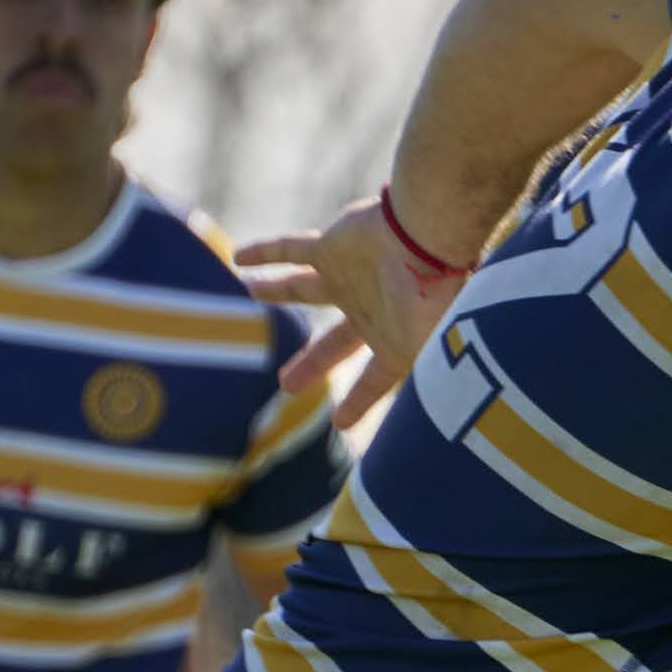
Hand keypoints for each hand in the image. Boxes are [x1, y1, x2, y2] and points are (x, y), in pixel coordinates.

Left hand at [236, 196, 460, 424]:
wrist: (426, 240)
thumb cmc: (432, 300)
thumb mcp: (431, 360)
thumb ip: (423, 392)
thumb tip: (425, 432)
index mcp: (396, 340)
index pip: (375, 380)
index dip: (360, 401)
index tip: (341, 424)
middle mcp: (370, 310)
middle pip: (332, 342)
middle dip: (311, 364)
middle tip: (286, 386)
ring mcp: (348, 278)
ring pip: (302, 288)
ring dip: (277, 291)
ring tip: (253, 292)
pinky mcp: (329, 248)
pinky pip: (288, 249)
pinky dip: (265, 252)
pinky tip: (239, 257)